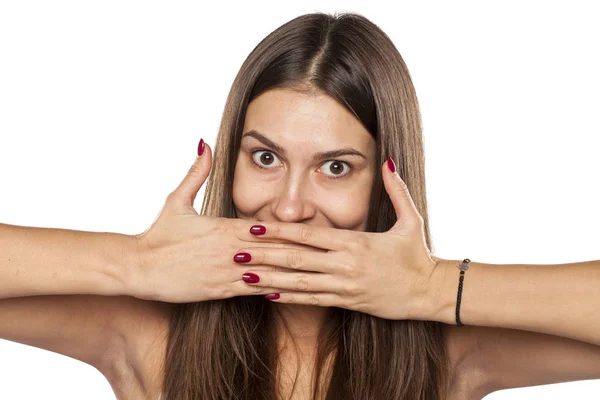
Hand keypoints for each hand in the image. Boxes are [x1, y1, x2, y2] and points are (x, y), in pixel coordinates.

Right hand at [129, 140, 321, 302]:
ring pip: (267, 272)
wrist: (138, 267)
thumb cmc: (157, 235)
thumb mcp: (176, 201)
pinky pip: (251, 291)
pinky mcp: (218, 290)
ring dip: (291, 272)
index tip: (313, 229)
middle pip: (273, 249)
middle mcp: (230, 250)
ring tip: (316, 273)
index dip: (290, 229)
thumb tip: (203, 143)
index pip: (265, 227)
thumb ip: (196, 173)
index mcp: (224, 227)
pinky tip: (289, 291)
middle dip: (300, 251)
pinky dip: (271, 290)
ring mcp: (226, 272)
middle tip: (326, 253)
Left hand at [232, 157, 445, 320]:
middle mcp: (345, 265)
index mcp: (355, 242)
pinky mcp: (348, 302)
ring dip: (269, 279)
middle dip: (264, 255)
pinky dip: (289, 297)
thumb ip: (397, 189)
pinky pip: (313, 301)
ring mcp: (344, 286)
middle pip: (296, 259)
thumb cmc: (418, 255)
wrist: (430, 292)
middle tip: (235, 251)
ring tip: (243, 275)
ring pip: (299, 283)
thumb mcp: (411, 219)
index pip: (308, 235)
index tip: (253, 227)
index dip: (279, 231)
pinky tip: (268, 294)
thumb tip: (389, 161)